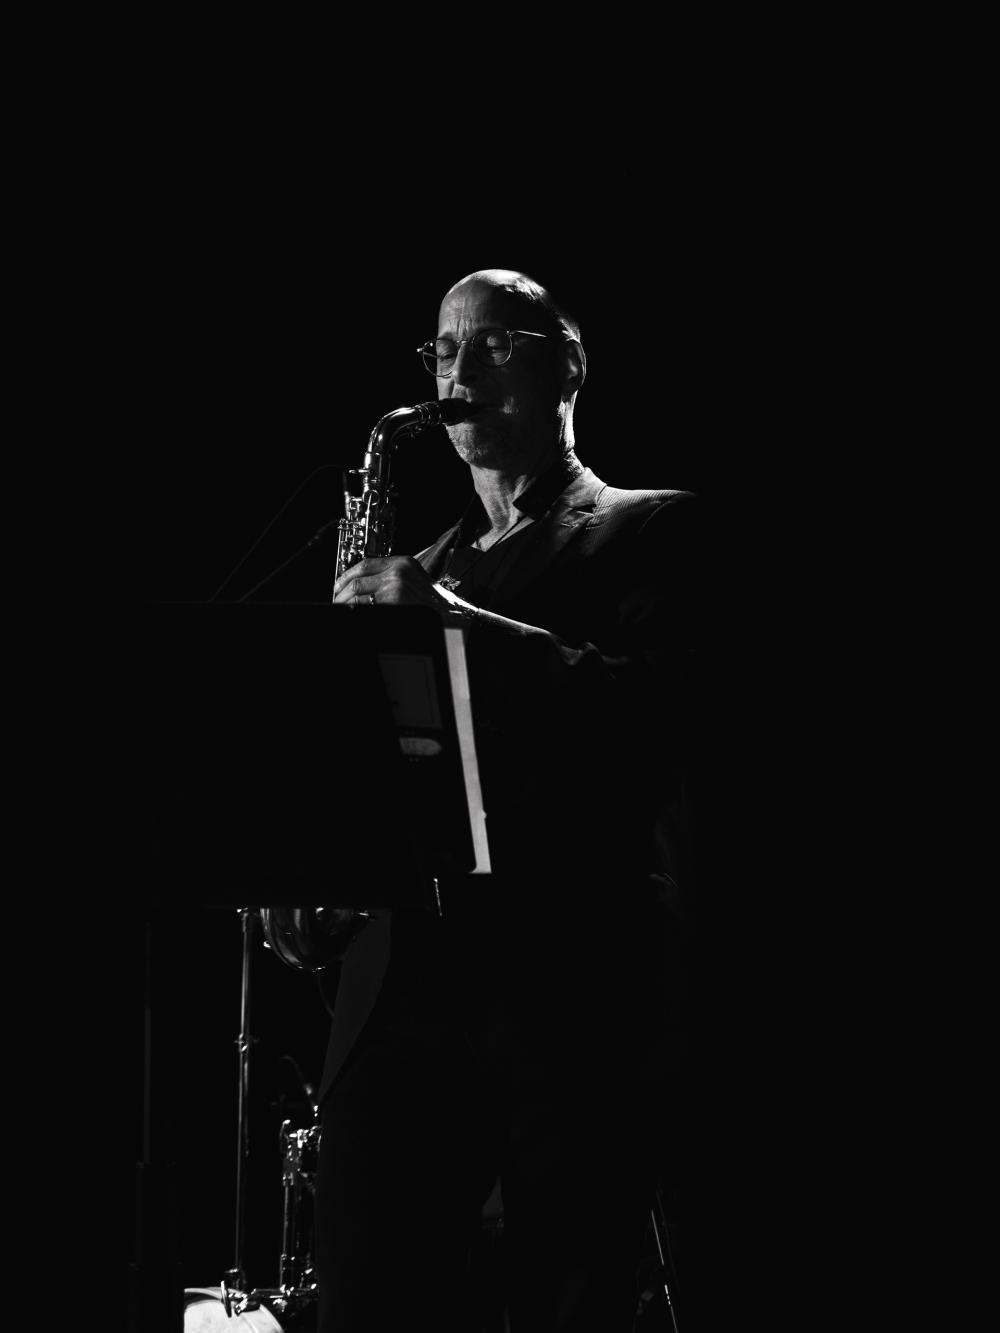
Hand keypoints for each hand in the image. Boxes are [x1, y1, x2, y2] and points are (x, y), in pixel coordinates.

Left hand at [332, 556, 450, 612]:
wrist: (452, 615)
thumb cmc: (434, 602)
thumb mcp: (414, 579)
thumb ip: (391, 578)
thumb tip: (363, 587)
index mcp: (402, 563)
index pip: (365, 564)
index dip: (346, 576)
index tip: (338, 586)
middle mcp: (397, 572)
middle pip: (358, 581)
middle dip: (342, 594)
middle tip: (337, 602)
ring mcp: (395, 588)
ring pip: (358, 596)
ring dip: (346, 606)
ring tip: (343, 612)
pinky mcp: (394, 603)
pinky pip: (367, 609)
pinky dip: (357, 614)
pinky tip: (355, 619)